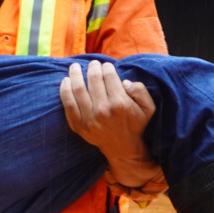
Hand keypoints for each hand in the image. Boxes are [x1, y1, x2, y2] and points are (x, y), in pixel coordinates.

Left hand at [59, 60, 159, 187]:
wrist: (123, 149)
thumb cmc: (136, 125)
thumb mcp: (148, 108)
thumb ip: (141, 91)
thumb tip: (124, 82)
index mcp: (120, 104)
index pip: (109, 77)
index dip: (106, 67)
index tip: (106, 65)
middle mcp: (103, 110)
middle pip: (93, 80)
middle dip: (92, 68)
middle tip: (93, 63)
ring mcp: (89, 119)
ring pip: (78, 89)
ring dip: (75, 74)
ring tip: (75, 66)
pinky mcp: (78, 126)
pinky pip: (68, 104)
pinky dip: (65, 90)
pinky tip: (65, 80)